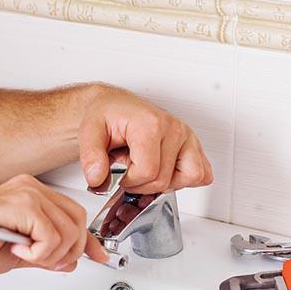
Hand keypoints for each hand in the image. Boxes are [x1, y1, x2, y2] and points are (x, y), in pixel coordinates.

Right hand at [0, 174, 109, 277]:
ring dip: (49, 254)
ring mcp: (23, 193)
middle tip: (45, 261)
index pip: (74, 213)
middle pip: (77, 221)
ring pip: (67, 230)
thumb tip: (70, 260)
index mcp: (30, 193)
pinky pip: (49, 236)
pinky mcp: (16, 204)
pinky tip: (16, 249)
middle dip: (68, 251)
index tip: (97, 256)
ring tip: (24, 254)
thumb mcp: (19, 253)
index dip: (88, 240)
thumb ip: (47, 253)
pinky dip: (37, 252)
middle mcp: (29, 187)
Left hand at [78, 85, 212, 193]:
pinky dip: (183, 178)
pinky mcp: (193, 144)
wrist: (114, 106)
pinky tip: (164, 170)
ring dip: (165, 182)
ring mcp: (186, 136)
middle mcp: (173, 128)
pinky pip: (202, 173)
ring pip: (189, 178)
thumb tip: (98, 179)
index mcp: (151, 124)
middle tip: (127, 167)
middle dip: (140, 183)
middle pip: (164, 180)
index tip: (117, 171)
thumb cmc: (106, 116)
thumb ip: (90, 157)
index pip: (147, 172)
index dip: (128, 180)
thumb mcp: (89, 131)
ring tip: (146, 168)